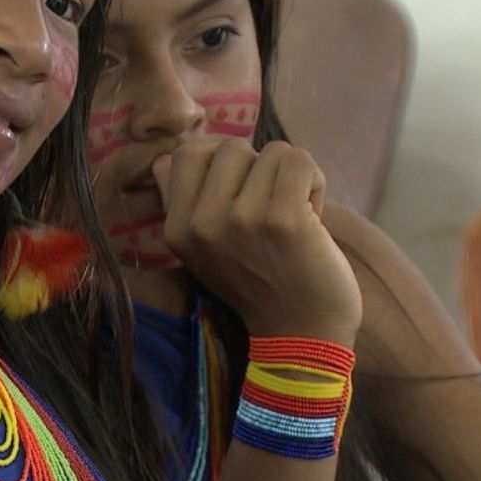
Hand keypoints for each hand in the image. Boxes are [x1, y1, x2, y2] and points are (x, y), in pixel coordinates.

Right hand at [152, 138, 361, 344]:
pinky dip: (315, 181)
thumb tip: (164, 157)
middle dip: (258, 169)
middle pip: (230, 147)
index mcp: (177, 229)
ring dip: (291, 178)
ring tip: (293, 214)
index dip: (220, 163)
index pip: (185, 153)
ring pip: (271, 152)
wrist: (301, 332)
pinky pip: (300, 161)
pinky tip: (313, 214)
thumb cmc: (258, 281)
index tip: (241, 192)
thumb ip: (182, 202)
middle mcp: (201, 223)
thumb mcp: (202, 249)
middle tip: (270, 207)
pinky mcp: (283, 219)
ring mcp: (241, 220)